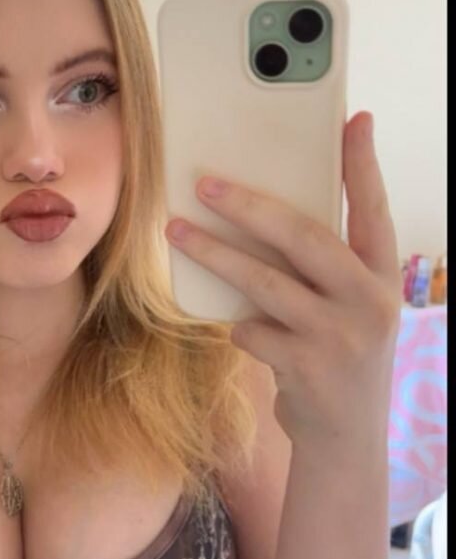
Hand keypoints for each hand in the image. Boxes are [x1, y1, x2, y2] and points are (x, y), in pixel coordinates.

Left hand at [164, 111, 402, 457]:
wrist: (345, 438)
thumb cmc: (339, 356)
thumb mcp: (349, 309)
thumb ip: (321, 271)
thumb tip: (256, 218)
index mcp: (384, 278)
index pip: (374, 211)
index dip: (363, 167)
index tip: (355, 120)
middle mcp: (370, 302)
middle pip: (305, 237)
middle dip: (251, 206)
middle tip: (207, 182)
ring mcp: (339, 337)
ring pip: (265, 281)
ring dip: (214, 253)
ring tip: (175, 228)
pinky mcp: (306, 367)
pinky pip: (251, 329)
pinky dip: (237, 324)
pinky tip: (240, 329)